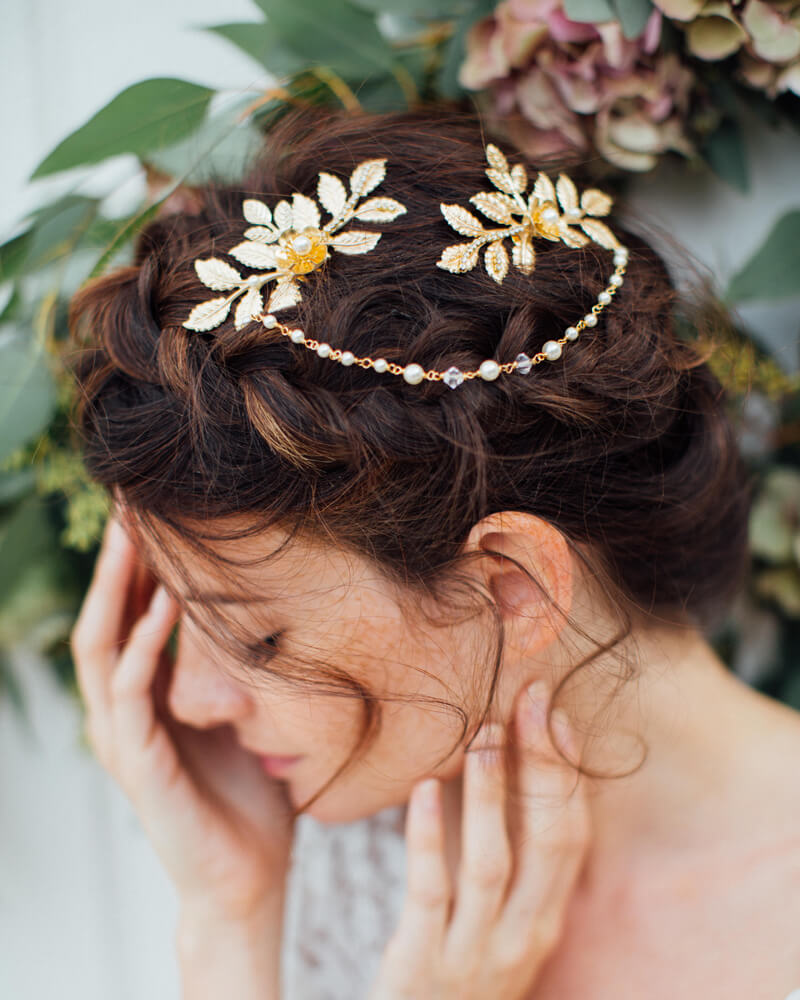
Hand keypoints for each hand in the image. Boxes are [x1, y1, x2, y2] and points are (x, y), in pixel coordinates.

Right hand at [71, 511, 295, 923]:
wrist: (248, 876)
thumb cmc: (251, 794)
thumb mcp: (245, 714)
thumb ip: (240, 668)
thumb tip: (274, 609)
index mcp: (143, 698)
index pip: (125, 615)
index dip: (133, 564)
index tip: (148, 510)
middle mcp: (121, 712)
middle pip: (102, 616)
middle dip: (114, 560)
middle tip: (127, 502)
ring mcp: (121, 738)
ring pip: (100, 644)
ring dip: (116, 587)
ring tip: (132, 534)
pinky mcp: (136, 765)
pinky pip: (131, 692)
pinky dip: (143, 643)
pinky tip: (165, 605)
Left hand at [367, 682, 589, 999]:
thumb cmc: (459, 975)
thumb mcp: (501, 926)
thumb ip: (510, 868)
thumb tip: (501, 778)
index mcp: (545, 921)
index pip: (571, 838)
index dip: (568, 775)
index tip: (557, 716)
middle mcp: (524, 937)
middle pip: (546, 840)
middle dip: (542, 766)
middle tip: (530, 701)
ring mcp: (476, 953)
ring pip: (492, 862)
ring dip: (491, 792)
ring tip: (483, 732)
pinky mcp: (423, 965)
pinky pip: (430, 892)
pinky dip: (429, 837)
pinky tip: (422, 789)